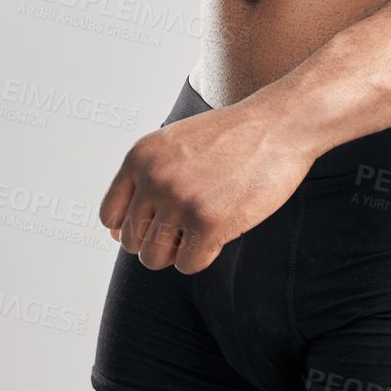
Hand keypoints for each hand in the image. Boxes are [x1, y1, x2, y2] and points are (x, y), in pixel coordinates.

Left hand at [99, 100, 318, 273]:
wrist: (280, 125)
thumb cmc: (232, 138)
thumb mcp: (176, 145)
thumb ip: (145, 181)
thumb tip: (115, 235)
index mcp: (139, 157)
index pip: (110, 216)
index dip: (134, 226)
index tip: (160, 221)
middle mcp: (153, 178)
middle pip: (132, 242)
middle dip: (159, 241)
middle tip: (190, 224)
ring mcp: (179, 201)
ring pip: (154, 259)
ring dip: (178, 252)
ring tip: (202, 229)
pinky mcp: (207, 222)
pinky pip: (188, 265)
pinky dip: (203, 256)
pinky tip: (221, 231)